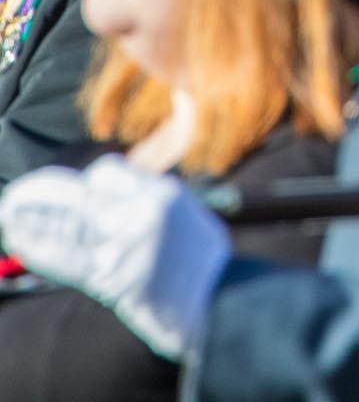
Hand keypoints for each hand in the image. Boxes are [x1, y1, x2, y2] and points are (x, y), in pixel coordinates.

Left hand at [0, 154, 228, 359]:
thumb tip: (101, 203)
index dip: (85, 182)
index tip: (76, 194)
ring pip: (64, 224)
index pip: (107, 173)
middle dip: (40, 192)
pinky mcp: (111, 276)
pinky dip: (38, 247)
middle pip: (77, 193)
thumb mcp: (187, 218)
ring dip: (29, 219)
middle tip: (16, 196)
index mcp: (163, 193)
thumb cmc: (205, 266)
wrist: (220, 302)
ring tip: (9, 214)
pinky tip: (20, 239)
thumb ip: (146, 205)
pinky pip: (64, 257)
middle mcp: (141, 212)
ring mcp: (125, 244)